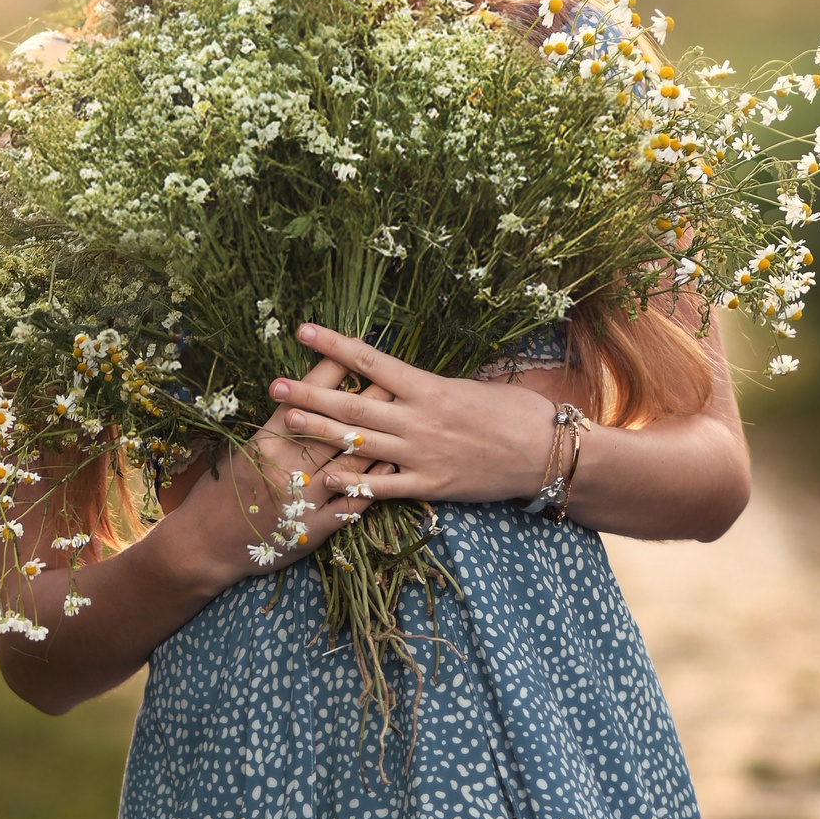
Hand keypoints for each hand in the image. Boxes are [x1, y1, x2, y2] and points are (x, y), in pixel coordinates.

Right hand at [156, 353, 377, 591]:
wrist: (207, 543)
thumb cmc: (224, 488)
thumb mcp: (242, 449)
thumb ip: (274, 426)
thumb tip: (303, 392)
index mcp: (265, 442)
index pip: (304, 397)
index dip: (330, 372)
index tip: (352, 349)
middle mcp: (286, 467)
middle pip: (335, 425)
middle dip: (366, 399)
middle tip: (393, 377)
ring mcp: (303, 498)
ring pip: (350, 461)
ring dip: (379, 437)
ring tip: (403, 416)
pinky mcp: (315, 526)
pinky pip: (353, 500)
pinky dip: (375, 481)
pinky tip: (393, 465)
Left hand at [276, 323, 558, 505]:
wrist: (546, 453)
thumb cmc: (516, 412)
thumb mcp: (473, 386)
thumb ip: (434, 385)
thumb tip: (409, 378)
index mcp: (429, 387)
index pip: (371, 361)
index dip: (334, 345)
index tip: (303, 330)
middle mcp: (419, 418)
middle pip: (353, 403)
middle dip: (310, 393)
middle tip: (274, 385)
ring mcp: (422, 454)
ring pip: (360, 442)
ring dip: (320, 431)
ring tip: (286, 421)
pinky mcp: (431, 485)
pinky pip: (383, 487)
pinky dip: (353, 485)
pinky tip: (325, 480)